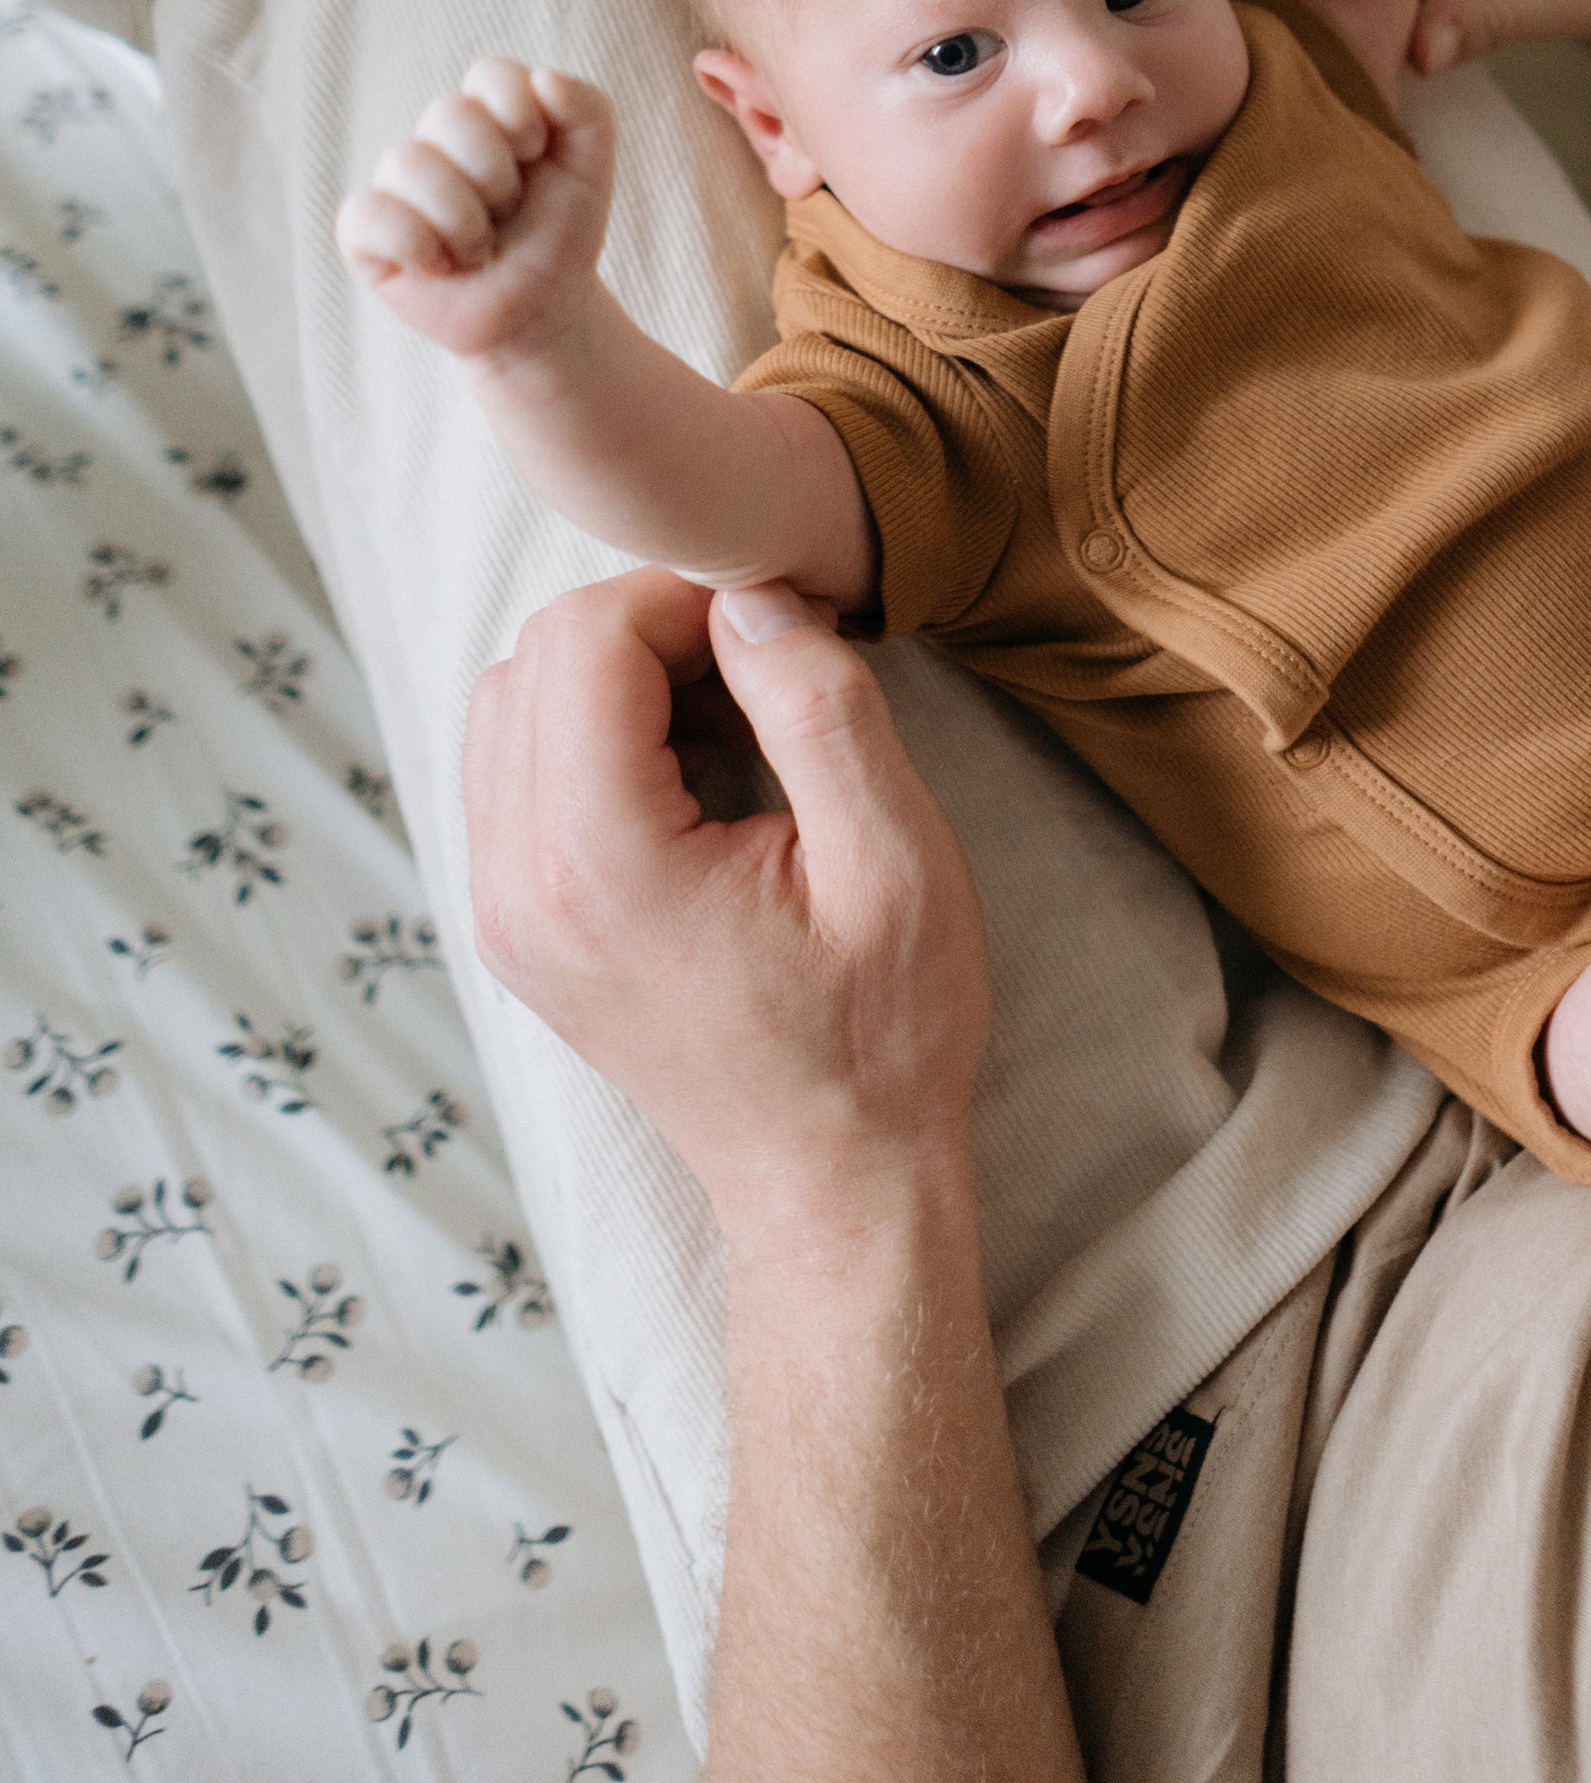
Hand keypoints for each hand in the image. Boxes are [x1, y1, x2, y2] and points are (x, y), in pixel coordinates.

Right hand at [336, 58, 613, 363]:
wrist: (543, 308)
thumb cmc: (560, 233)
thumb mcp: (591, 167)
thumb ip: (587, 107)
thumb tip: (542, 80)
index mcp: (487, 113)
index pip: (491, 74)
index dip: (521, 115)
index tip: (538, 154)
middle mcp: (435, 141)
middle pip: (448, 113)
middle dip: (497, 174)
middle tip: (509, 210)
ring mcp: (396, 185)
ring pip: (406, 163)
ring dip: (464, 218)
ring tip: (480, 247)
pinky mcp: (365, 234)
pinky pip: (365, 215)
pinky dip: (415, 244)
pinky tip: (440, 264)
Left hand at [463, 571, 989, 1248]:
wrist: (833, 1183)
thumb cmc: (882, 1035)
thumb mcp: (895, 861)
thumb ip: (821, 709)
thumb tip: (755, 600)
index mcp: (602, 865)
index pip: (586, 638)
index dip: (688, 598)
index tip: (783, 637)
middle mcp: (519, 887)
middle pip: (536, 658)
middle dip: (651, 629)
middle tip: (763, 677)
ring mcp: (503, 913)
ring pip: (509, 702)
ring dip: (615, 678)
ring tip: (729, 724)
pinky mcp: (515, 927)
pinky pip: (511, 769)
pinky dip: (589, 734)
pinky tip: (686, 773)